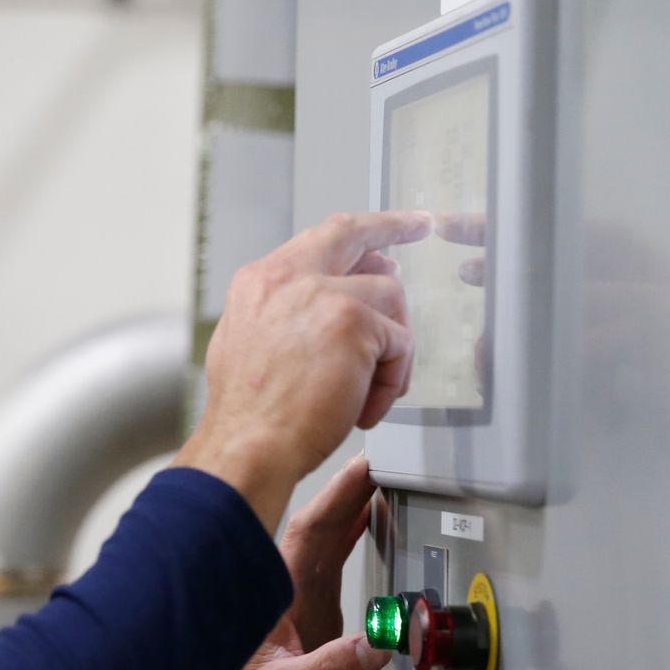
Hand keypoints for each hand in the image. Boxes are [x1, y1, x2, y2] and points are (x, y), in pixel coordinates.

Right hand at [176, 210, 431, 529]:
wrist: (248, 444)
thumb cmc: (249, 412)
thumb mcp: (249, 343)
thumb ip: (284, 313)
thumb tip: (326, 304)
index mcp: (262, 281)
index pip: (319, 239)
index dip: (357, 231)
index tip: (385, 227)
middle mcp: (289, 277)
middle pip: (354, 233)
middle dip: (395, 224)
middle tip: (420, 226)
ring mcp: (322, 295)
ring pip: (389, 297)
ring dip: (390, 348)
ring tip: (367, 390)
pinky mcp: (353, 322)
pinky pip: (400, 343)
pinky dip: (391, 381)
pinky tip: (364, 406)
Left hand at [194, 456, 390, 669]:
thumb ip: (330, 668)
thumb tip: (375, 646)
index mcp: (274, 595)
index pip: (311, 531)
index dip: (339, 496)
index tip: (365, 469)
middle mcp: (281, 588)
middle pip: (322, 525)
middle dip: (352, 490)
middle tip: (384, 460)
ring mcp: (290, 599)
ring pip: (324, 540)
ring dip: (352, 509)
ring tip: (381, 480)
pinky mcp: (301, 615)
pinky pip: (329, 563)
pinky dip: (349, 539)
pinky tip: (364, 524)